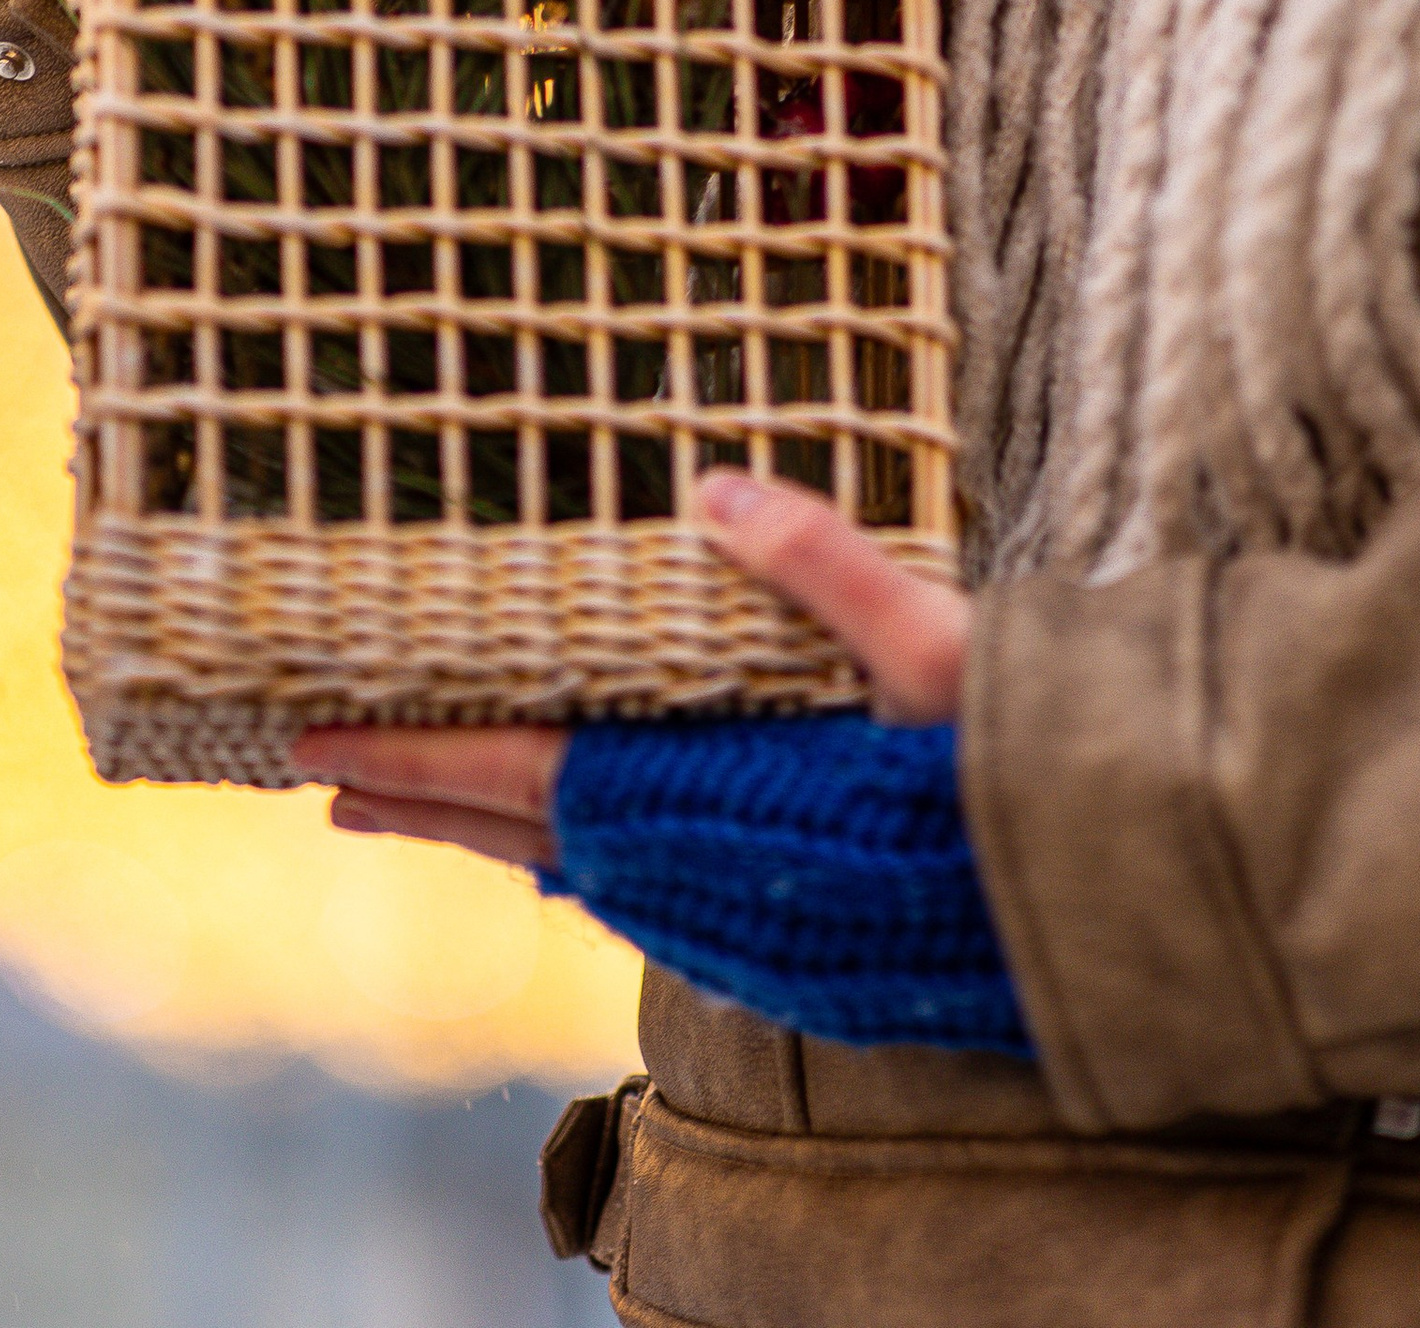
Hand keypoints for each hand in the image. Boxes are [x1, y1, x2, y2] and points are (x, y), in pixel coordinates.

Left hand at [295, 472, 972, 871]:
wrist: (1103, 906)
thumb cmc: (1023, 778)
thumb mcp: (936, 648)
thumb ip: (823, 565)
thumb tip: (711, 490)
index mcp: (717, 794)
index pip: (530, 774)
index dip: (418, 755)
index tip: (317, 740)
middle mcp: (704, 867)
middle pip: (523, 830)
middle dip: (418, 795)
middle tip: (317, 772)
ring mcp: (733, 909)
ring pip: (572, 864)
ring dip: (481, 829)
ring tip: (400, 806)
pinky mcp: (771, 930)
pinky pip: (634, 889)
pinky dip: (569, 857)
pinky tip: (560, 849)